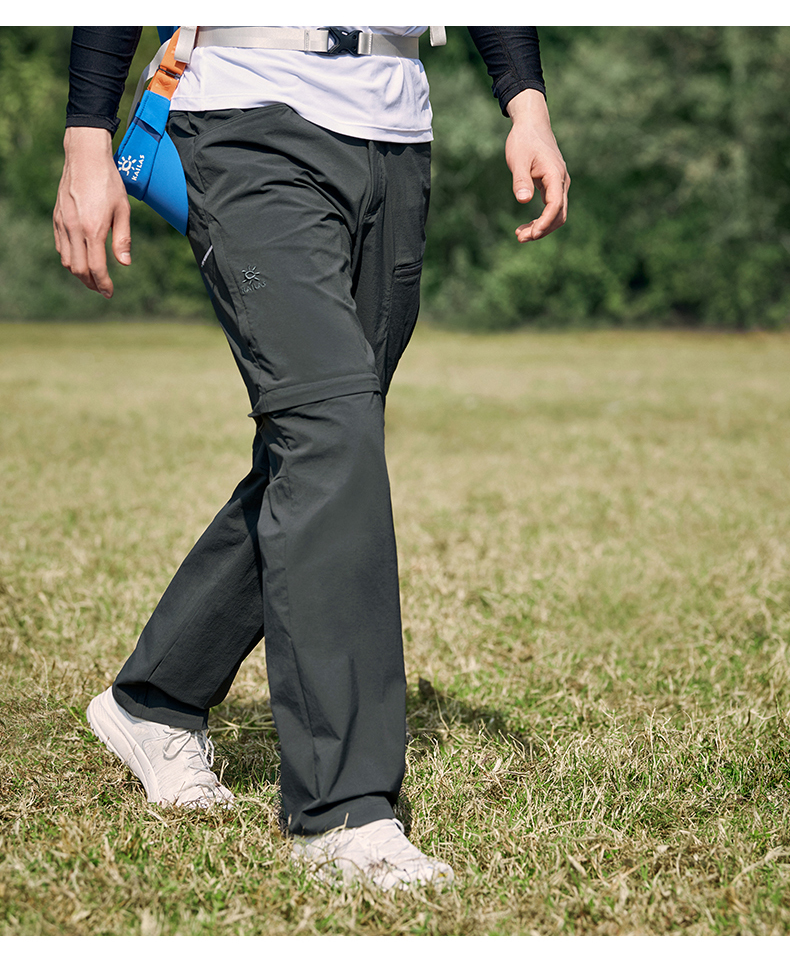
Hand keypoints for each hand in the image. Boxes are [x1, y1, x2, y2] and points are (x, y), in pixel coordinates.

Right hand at [53, 127, 130, 297]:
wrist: (85, 157)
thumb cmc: (109, 182)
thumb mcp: (123, 210)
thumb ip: (123, 239)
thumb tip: (124, 264)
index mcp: (93, 229)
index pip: (96, 268)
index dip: (104, 284)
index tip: (110, 293)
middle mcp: (75, 229)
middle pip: (79, 269)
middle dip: (91, 284)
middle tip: (103, 289)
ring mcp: (63, 224)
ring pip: (67, 261)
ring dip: (80, 273)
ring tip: (94, 277)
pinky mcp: (57, 218)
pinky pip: (61, 247)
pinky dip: (70, 259)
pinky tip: (81, 259)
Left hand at [505, 88, 569, 242]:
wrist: (532, 124)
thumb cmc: (524, 140)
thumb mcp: (518, 159)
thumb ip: (521, 180)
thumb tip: (524, 200)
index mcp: (555, 175)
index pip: (555, 205)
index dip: (545, 222)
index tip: (532, 234)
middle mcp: (561, 181)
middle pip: (559, 214)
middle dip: (542, 229)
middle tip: (520, 238)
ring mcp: (559, 184)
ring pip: (557, 213)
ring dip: (541, 227)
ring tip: (520, 235)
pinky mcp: (553, 186)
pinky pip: (551, 208)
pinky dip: (541, 219)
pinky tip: (526, 226)